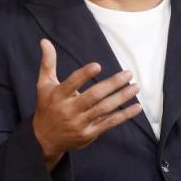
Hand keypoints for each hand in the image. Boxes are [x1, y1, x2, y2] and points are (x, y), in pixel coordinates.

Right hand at [32, 39, 142, 170]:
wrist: (44, 139)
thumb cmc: (46, 106)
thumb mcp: (44, 84)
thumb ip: (48, 63)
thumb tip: (44, 41)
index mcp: (58, 96)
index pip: (72, 84)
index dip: (84, 75)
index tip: (97, 65)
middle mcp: (69, 110)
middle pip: (93, 96)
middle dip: (112, 84)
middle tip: (128, 74)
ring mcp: (80, 123)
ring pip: (104, 109)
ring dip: (121, 98)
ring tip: (135, 87)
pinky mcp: (89, 133)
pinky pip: (109, 123)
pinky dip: (124, 115)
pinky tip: (136, 107)